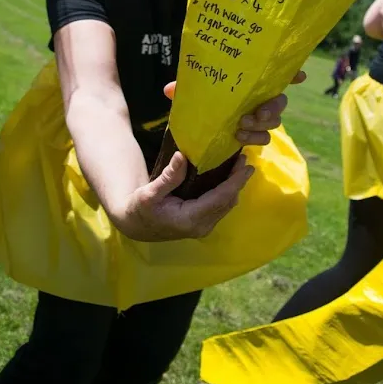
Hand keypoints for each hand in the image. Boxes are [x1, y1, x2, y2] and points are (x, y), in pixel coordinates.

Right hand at [114, 152, 253, 240]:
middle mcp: (201, 226)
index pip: (220, 199)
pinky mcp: (202, 224)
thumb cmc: (140, 209)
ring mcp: (203, 227)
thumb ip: (168, 177)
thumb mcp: (149, 193)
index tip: (246, 166)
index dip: (235, 182)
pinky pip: (221, 206)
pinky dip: (227, 191)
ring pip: (227, 205)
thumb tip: (182, 156)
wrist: (135, 226)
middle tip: (245, 159)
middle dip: (238, 181)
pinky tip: (228, 177)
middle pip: (227, 201)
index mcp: (189, 219)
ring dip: (234, 186)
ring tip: (239, 165)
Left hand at [163, 70, 306, 147]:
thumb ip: (185, 90)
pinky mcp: (253, 135)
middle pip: (280, 100)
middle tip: (256, 113)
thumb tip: (169, 90)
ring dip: (261, 124)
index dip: (291, 74)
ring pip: (275, 120)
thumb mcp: (192, 93)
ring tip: (242, 126)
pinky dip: (254, 139)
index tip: (300, 75)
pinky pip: (264, 138)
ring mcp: (259, 117)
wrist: (198, 128)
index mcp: (249, 82)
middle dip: (273, 106)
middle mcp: (259, 97)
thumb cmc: (201, 101)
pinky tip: (239, 138)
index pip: (275, 74)